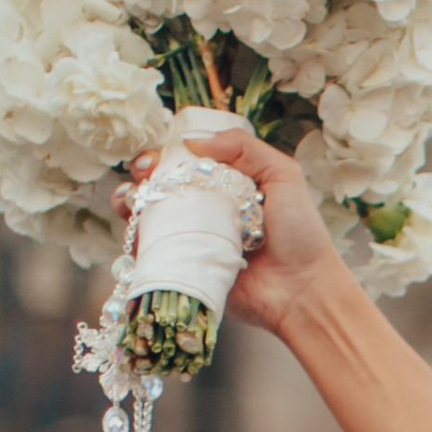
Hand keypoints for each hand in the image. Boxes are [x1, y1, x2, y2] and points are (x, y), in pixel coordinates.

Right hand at [112, 127, 356, 340]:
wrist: (302, 290)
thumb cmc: (300, 234)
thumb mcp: (283, 175)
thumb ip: (244, 148)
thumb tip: (190, 141)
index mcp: (225, 187)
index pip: (183, 163)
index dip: (163, 156)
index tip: (157, 157)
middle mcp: (204, 212)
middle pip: (157, 187)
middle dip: (141, 176)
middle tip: (146, 177)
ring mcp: (192, 240)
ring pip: (144, 217)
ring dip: (129, 204)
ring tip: (135, 203)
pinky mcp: (184, 269)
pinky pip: (148, 253)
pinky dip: (133, 240)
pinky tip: (136, 231)